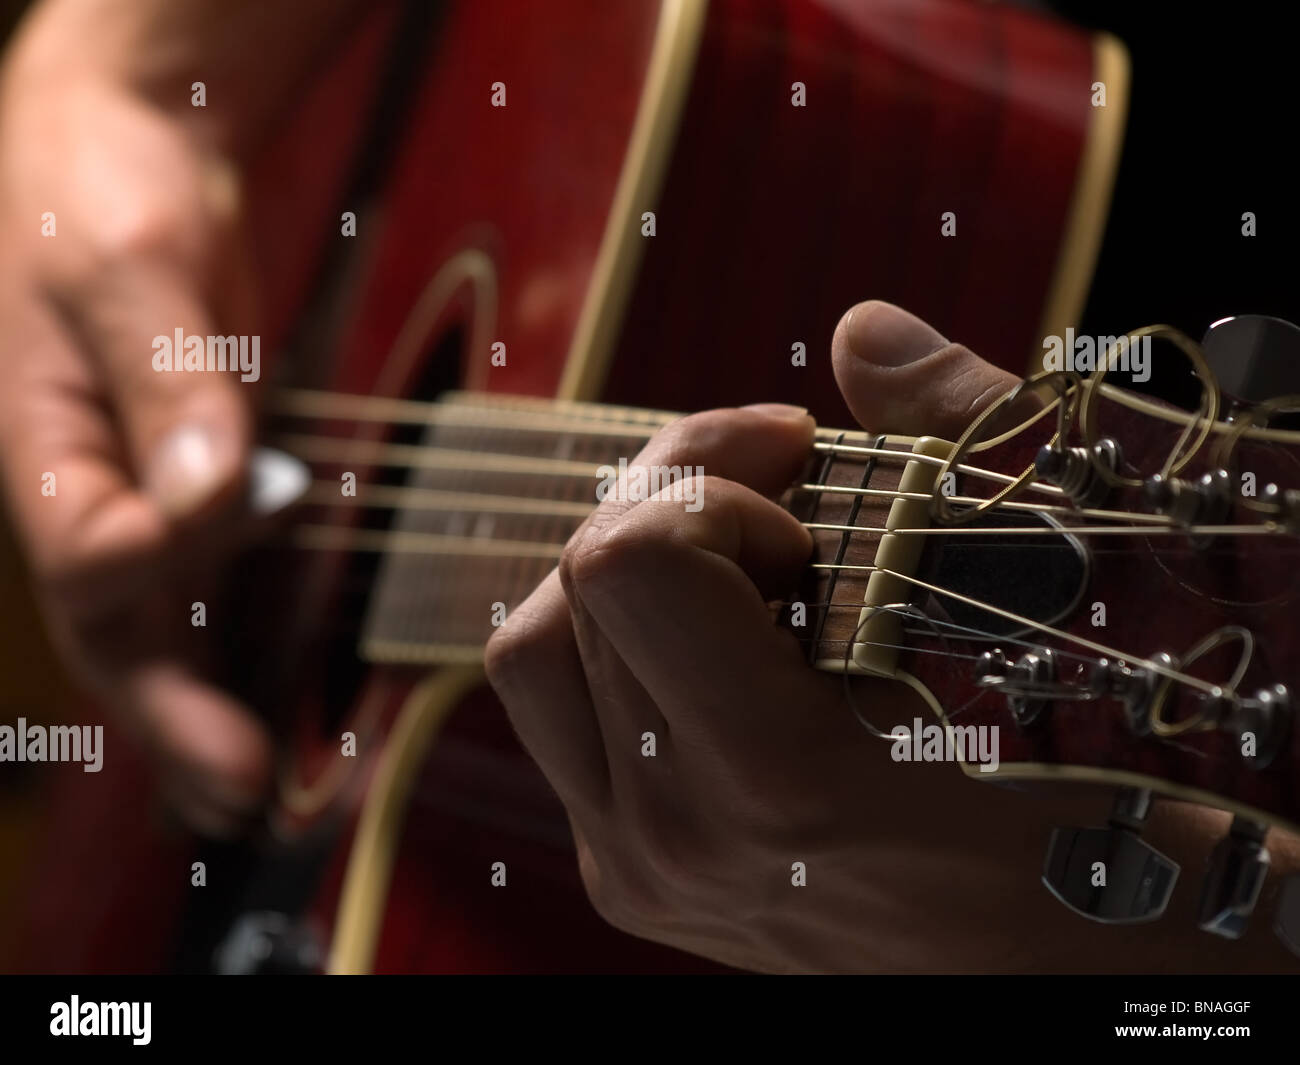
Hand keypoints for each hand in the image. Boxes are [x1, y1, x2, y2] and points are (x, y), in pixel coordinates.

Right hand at [0, 0, 363, 833]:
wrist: (121, 150)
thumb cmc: (98, 194)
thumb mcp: (126, 270)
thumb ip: (167, 383)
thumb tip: (210, 493)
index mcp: (42, 449)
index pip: (93, 553)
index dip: (159, 555)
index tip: (233, 510)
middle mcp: (84, 492)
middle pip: (117, 629)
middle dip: (176, 717)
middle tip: (241, 794)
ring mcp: (138, 494)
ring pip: (158, 628)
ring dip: (204, 711)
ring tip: (252, 794)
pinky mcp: (192, 483)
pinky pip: (204, 586)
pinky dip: (232, 648)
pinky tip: (266, 703)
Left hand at [487, 301, 1299, 971]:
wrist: (1109, 983)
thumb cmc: (1129, 816)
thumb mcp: (1097, 612)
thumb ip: (974, 446)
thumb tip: (864, 332)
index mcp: (780, 784)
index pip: (628, 564)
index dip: (711, 475)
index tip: (812, 470)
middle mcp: (676, 845)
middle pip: (569, 589)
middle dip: (676, 499)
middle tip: (792, 493)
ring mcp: (643, 876)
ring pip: (538, 656)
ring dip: (636, 574)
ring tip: (759, 574)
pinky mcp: (636, 883)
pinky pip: (567, 718)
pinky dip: (628, 644)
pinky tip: (740, 642)